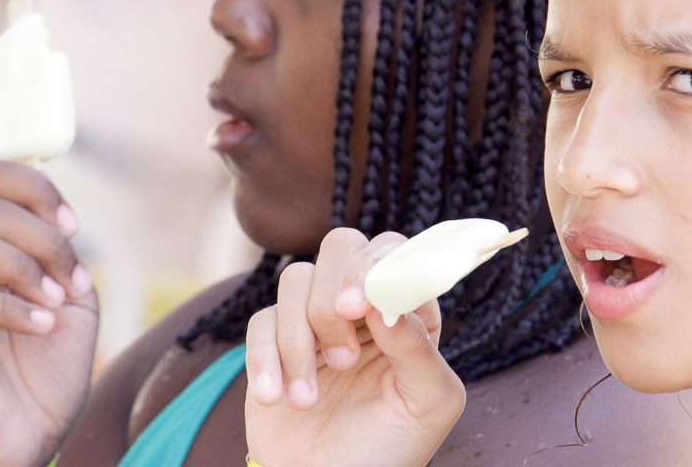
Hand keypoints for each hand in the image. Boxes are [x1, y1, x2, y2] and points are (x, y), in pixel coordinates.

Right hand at [0, 160, 98, 466]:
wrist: (28, 440)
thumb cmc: (45, 371)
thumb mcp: (73, 302)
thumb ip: (67, 256)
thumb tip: (60, 220)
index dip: (33, 186)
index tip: (74, 224)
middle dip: (41, 236)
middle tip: (72, 280)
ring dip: (19, 266)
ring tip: (54, 302)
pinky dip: (7, 308)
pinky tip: (42, 327)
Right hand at [244, 229, 465, 466]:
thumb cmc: (390, 447)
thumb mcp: (429, 402)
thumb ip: (419, 348)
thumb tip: (386, 301)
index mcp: (409, 311)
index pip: (397, 253)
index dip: (377, 266)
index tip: (360, 305)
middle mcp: (363, 305)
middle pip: (342, 245)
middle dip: (335, 289)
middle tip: (342, 346)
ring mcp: (315, 318)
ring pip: (296, 279)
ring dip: (300, 339)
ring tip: (310, 398)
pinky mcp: (273, 339)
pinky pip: (262, 321)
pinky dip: (267, 359)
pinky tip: (279, 399)